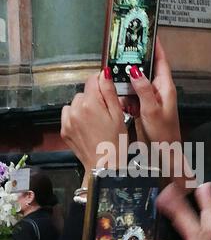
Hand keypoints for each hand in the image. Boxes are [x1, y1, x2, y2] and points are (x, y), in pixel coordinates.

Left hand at [61, 70, 126, 186]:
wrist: (104, 165)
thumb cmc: (115, 142)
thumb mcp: (118, 115)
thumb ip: (109, 92)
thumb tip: (104, 73)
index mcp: (90, 103)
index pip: (92, 80)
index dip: (101, 81)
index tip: (107, 88)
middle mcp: (75, 109)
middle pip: (84, 93)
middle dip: (93, 98)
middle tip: (105, 112)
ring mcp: (67, 120)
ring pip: (75, 103)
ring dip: (83, 107)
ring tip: (95, 120)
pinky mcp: (64, 130)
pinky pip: (68, 115)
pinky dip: (76, 117)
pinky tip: (86, 127)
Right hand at [122, 38, 180, 144]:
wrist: (164, 153)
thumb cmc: (163, 134)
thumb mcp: (152, 110)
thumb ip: (143, 89)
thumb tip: (134, 70)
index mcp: (165, 88)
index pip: (161, 61)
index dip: (155, 46)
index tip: (148, 32)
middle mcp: (159, 90)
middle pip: (146, 69)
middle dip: (135, 62)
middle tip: (122, 51)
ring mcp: (151, 99)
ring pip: (137, 82)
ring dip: (127, 81)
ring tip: (116, 75)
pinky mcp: (144, 107)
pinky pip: (133, 96)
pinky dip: (126, 95)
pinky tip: (120, 98)